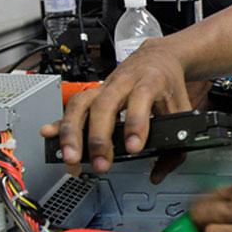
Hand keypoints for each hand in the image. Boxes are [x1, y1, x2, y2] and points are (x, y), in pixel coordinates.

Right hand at [39, 39, 191, 173]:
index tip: (134, 147)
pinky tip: (50, 135)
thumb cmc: (167, 83)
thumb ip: (176, 144)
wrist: (157, 58)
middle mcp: (124, 82)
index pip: (142, 98)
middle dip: (99, 136)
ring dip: (73, 132)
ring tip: (71, 157)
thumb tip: (159, 173)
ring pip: (82, 103)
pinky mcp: (92, 93)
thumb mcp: (181, 108)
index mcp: (150, 80)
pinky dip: (60, 123)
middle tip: (101, 163)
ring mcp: (104, 86)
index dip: (136, 122)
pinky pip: (72, 106)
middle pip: (106, 104)